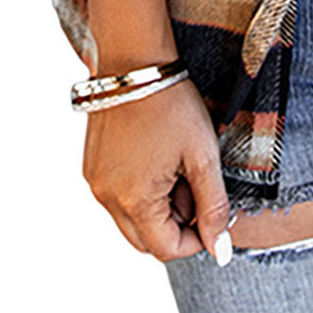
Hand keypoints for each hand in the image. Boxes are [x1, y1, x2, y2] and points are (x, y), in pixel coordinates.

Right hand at [82, 77, 231, 262]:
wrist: (136, 62)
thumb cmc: (173, 105)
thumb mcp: (203, 156)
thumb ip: (213, 207)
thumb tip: (220, 250)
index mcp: (134, 200)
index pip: (166, 250)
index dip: (196, 240)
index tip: (213, 213)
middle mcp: (106, 198)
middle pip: (145, 240)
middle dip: (176, 225)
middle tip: (196, 186)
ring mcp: (95, 183)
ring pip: (131, 220)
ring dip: (159, 208)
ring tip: (178, 165)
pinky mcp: (92, 168)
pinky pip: (118, 197)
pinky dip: (141, 191)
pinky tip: (158, 158)